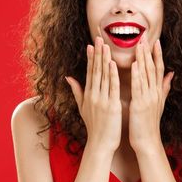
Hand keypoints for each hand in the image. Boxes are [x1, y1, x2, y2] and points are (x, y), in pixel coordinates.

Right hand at [64, 28, 121, 152]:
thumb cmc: (94, 127)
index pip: (89, 72)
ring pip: (103, 76)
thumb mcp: (82, 107)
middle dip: (97, 53)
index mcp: (88, 94)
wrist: (101, 144)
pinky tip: (113, 64)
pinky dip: (112, 75)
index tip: (92, 44)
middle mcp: (93, 95)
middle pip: (95, 70)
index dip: (91, 57)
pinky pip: (112, 87)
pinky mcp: (112, 106)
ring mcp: (102, 100)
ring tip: (105, 45)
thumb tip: (68, 77)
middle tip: (99, 37)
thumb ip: (77, 91)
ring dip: (104, 59)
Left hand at [128, 32, 174, 151]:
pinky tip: (134, 64)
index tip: (155, 41)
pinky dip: (137, 75)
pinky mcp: (140, 104)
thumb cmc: (149, 123)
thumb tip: (171, 74)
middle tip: (145, 36)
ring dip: (143, 58)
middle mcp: (155, 92)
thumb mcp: (159, 103)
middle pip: (153, 68)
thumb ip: (164, 87)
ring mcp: (148, 98)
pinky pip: (139, 87)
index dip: (157, 54)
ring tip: (139, 44)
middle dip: (149, 51)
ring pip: (146, 74)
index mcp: (158, 91)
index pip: (159, 68)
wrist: (147, 141)